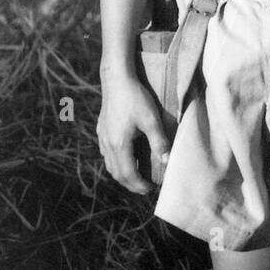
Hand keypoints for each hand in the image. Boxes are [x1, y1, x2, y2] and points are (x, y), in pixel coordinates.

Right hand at [97, 75, 169, 194]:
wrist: (117, 80)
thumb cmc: (135, 98)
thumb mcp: (151, 120)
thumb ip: (159, 142)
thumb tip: (167, 161)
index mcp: (119, 144)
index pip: (128, 174)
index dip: (140, 185)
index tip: (152, 189)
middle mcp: (107, 144)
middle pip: (117, 173)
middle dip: (131, 184)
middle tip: (146, 188)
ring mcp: (102, 137)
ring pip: (110, 164)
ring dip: (123, 174)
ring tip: (137, 177)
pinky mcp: (102, 130)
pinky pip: (107, 154)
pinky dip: (116, 162)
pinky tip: (125, 158)